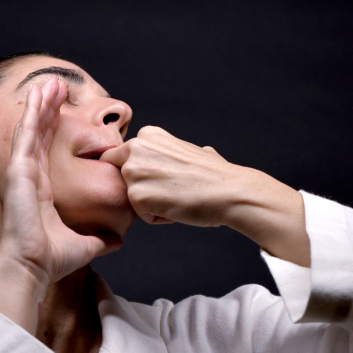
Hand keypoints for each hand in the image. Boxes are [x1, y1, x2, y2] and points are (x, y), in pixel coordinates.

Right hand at [0, 78, 112, 325]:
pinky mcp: (19, 172)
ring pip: (31, 130)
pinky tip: (38, 95)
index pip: (47, 151)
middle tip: (56, 85)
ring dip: (40, 105)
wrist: (33, 267)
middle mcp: (31, 179)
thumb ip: (99, 240)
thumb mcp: (85, 245)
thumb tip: (117, 241)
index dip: (53, 129)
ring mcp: (22, 174)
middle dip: (47, 109)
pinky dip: (32, 114)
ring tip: (49, 80)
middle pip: (39, 135)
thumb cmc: (52, 260)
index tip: (62, 110)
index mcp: (42, 192)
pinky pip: (25, 136)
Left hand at [101, 126, 310, 265]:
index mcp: (148, 135)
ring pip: (132, 197)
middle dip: (141, 188)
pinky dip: (157, 217)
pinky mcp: (136, 195)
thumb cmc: (217, 176)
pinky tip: (177, 207)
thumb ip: (181, 152)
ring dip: (152, 204)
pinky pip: (141, 214)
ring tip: (177, 198)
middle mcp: (135, 148)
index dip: (142, 174)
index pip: (124, 159)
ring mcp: (133, 171)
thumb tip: (203, 153)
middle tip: (172, 190)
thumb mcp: (197, 151)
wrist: (229, 192)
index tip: (164, 179)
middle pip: (123, 180)